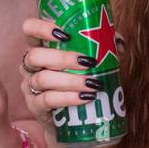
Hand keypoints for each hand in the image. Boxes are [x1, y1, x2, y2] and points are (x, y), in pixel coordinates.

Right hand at [19, 16, 97, 138]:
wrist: (72, 119)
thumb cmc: (78, 81)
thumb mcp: (87, 61)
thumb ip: (101, 47)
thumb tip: (119, 44)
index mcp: (40, 47)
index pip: (29, 29)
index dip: (41, 28)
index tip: (64, 34)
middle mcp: (30, 65)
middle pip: (35, 56)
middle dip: (63, 58)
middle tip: (89, 62)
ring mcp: (30, 86)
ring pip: (42, 79)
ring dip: (70, 80)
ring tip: (93, 84)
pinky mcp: (35, 107)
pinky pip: (47, 100)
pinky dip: (69, 98)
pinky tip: (86, 96)